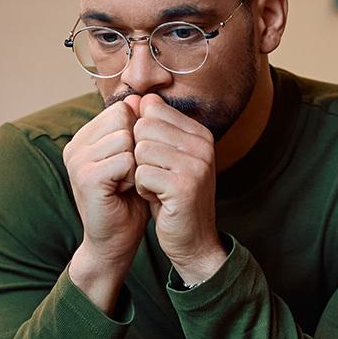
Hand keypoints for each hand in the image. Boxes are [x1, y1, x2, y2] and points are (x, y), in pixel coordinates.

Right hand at [63, 96, 149, 269]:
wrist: (116, 240)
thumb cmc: (130, 201)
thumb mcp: (136, 159)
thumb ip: (137, 130)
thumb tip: (143, 97)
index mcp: (85, 138)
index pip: (121, 110)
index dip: (138, 134)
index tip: (133, 161)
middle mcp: (76, 145)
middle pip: (124, 120)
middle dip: (138, 147)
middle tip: (131, 174)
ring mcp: (77, 161)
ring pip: (126, 139)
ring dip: (138, 164)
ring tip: (127, 184)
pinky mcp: (86, 177)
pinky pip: (126, 160)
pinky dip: (134, 177)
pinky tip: (125, 191)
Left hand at [133, 95, 226, 281]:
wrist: (193, 240)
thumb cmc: (173, 198)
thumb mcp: (165, 158)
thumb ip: (153, 129)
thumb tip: (134, 98)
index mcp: (200, 134)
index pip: (152, 110)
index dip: (143, 136)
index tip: (157, 160)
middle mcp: (203, 145)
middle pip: (143, 127)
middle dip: (139, 155)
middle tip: (156, 177)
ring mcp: (196, 165)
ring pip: (140, 150)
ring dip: (140, 173)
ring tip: (157, 188)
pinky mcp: (184, 186)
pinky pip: (141, 173)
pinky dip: (142, 189)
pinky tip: (158, 199)